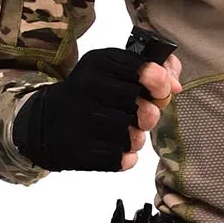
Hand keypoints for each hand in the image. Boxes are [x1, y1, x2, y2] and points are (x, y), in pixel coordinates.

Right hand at [11, 47, 181, 171]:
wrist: (48, 120)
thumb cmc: (94, 92)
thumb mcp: (117, 69)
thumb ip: (155, 68)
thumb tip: (176, 86)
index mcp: (99, 62)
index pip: (145, 70)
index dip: (161, 83)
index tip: (160, 91)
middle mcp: (86, 87)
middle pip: (142, 107)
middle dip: (150, 114)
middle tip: (142, 115)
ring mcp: (78, 120)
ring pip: (133, 136)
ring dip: (137, 138)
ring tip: (125, 132)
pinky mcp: (76, 150)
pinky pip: (120, 160)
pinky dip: (125, 157)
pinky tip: (113, 146)